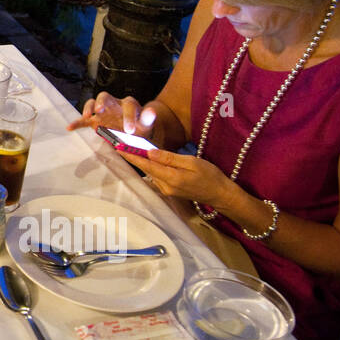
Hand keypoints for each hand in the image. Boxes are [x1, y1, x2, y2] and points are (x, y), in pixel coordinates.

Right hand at [67, 91, 155, 136]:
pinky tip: (70, 128)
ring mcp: (103, 112)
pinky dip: (77, 123)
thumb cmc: (139, 127)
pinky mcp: (95, 120)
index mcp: (128, 104)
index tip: (129, 130)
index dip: (129, 117)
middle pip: (105, 96)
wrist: (132, 133)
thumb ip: (148, 118)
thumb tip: (152, 111)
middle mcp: (113, 104)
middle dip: (101, 103)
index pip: (128, 105)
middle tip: (100, 111)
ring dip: (89, 108)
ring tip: (86, 116)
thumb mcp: (146, 124)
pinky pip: (84, 120)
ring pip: (93, 103)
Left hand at [115, 147, 232, 207]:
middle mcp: (166, 186)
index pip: (146, 165)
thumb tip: (150, 152)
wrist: (220, 194)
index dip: (131, 156)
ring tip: (130, 149)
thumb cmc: (210, 176)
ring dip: (141, 162)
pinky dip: (151, 167)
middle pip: (146, 169)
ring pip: (151, 173)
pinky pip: (157, 176)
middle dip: (134, 157)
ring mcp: (167, 190)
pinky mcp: (169, 191)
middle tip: (121, 144)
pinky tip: (148, 159)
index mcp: (171, 178)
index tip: (118, 147)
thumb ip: (169, 158)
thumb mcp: (192, 162)